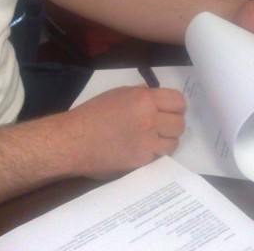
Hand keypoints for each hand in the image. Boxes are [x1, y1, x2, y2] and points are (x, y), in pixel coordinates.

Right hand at [59, 86, 185, 177]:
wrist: (73, 141)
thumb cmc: (92, 114)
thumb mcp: (118, 94)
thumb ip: (140, 93)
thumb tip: (154, 94)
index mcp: (144, 99)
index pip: (178, 102)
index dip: (177, 107)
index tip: (171, 111)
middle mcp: (150, 119)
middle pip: (179, 123)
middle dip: (173, 125)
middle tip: (162, 127)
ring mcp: (147, 141)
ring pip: (174, 142)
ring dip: (167, 141)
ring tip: (155, 140)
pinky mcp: (142, 160)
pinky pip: (161, 156)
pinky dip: (156, 154)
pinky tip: (145, 150)